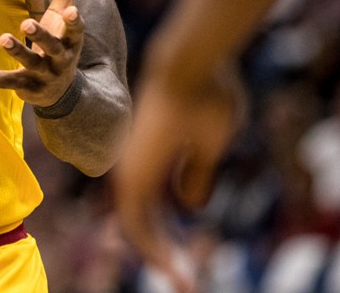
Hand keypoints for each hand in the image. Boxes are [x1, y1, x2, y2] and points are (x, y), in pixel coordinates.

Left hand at [0, 0, 89, 106]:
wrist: (60, 90)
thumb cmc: (59, 41)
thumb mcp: (63, 14)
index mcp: (71, 41)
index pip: (76, 31)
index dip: (74, 22)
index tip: (72, 10)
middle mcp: (59, 60)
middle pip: (52, 48)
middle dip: (40, 36)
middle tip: (26, 22)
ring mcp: (42, 74)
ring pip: (29, 63)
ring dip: (17, 51)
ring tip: (3, 38)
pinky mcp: (23, 85)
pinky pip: (4, 80)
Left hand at [113, 64, 245, 292]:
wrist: (190, 68)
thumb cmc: (206, 96)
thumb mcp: (208, 145)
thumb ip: (195, 173)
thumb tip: (189, 205)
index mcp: (150, 161)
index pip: (149, 211)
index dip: (164, 240)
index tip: (185, 266)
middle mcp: (134, 167)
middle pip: (142, 224)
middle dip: (163, 256)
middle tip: (185, 285)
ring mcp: (132, 168)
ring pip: (137, 226)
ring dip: (158, 256)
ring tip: (184, 284)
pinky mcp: (134, 171)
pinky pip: (135, 219)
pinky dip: (151, 246)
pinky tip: (171, 266)